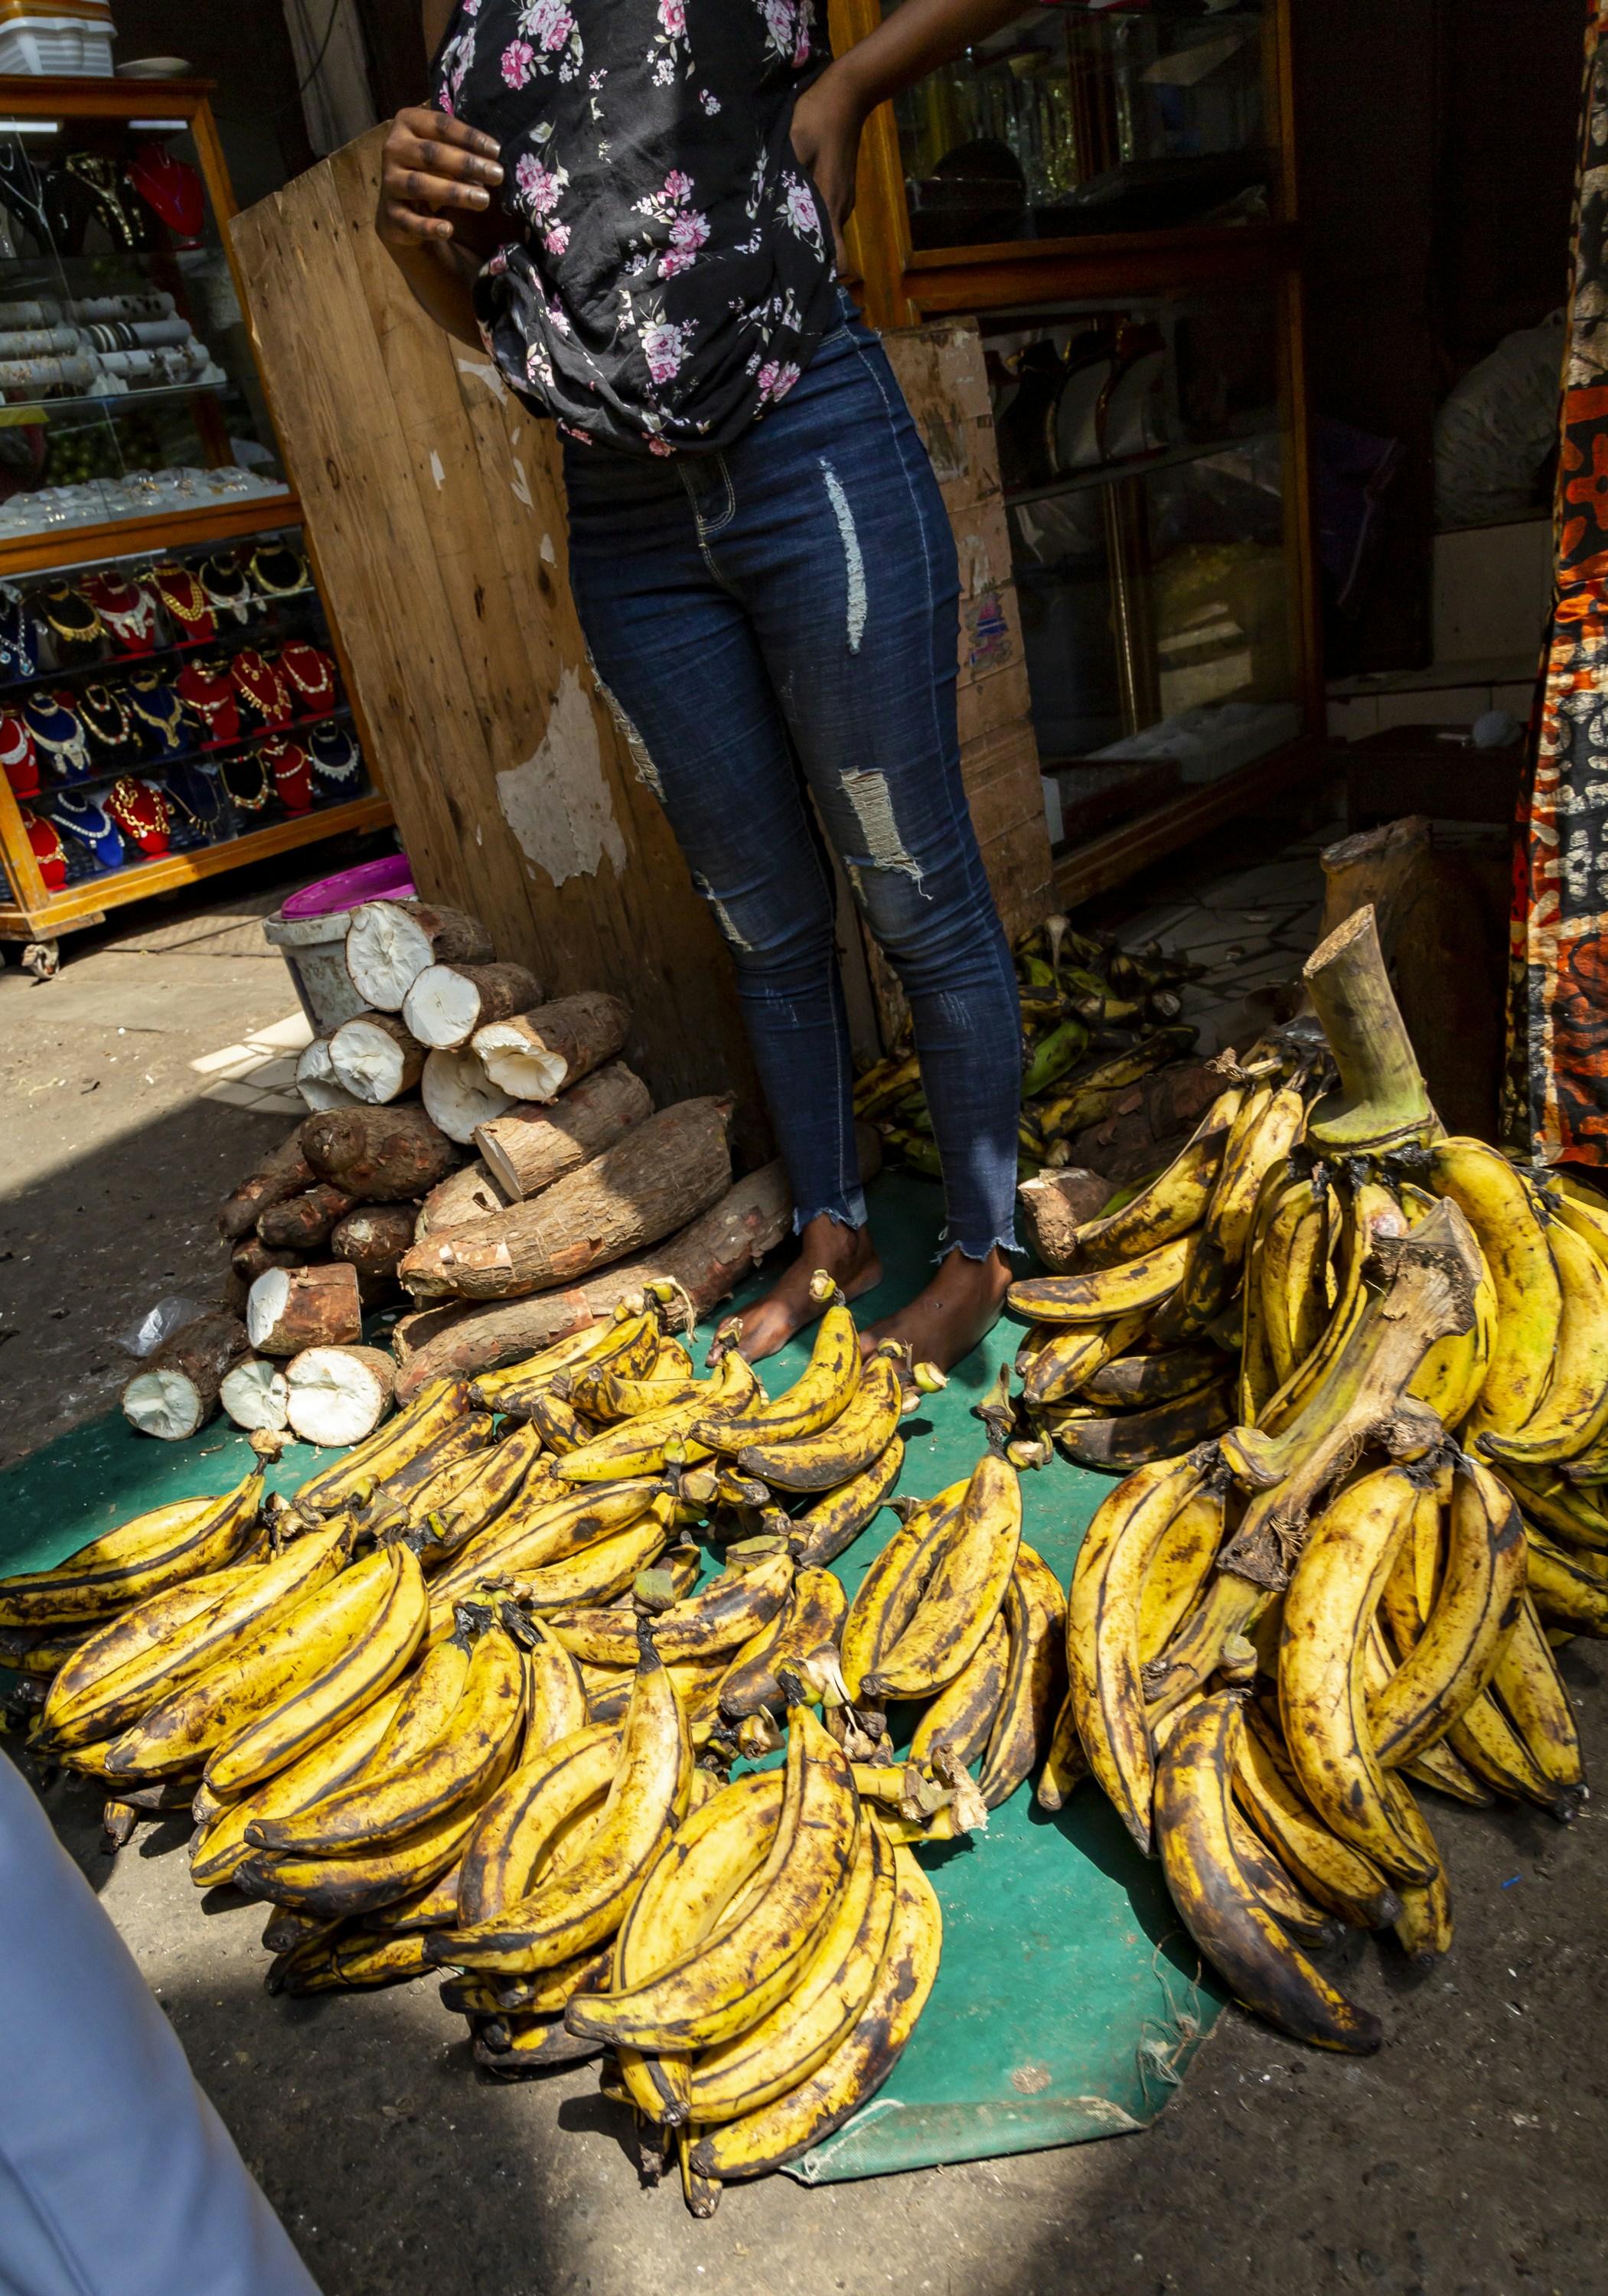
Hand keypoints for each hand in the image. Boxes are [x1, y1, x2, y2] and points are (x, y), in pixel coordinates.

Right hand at [377, 106, 502, 248]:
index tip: (496, 151)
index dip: (468, 137)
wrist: (401, 207)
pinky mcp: (390, 215)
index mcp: (408, 124)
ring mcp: (389, 182)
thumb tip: (493, 160)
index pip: (440, 125)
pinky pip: (409, 221)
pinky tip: (448, 229)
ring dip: (453, 192)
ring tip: (483, 200)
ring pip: (420, 185)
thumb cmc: (431, 171)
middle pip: (431, 154)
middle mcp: (393, 149)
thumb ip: (462, 149)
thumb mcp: (444, 152)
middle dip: (466, 164)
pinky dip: (428, 226)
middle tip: (496, 175)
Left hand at [789, 71, 865, 272]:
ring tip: (778, 229)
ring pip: (824, 230)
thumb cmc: (816, 117)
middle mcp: (840, 210)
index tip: (797, 277)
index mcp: (829, 204)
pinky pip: (826, 213)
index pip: (838, 261)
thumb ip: (780, 180)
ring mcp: (844, 200)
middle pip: (827, 249)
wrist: (848, 93)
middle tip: (774, 255)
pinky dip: (811, 216)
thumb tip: (761, 211)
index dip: (820, 273)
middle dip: (805, 255)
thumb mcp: (792, 144)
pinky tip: (792, 205)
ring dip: (805, 232)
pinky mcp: (842, 189)